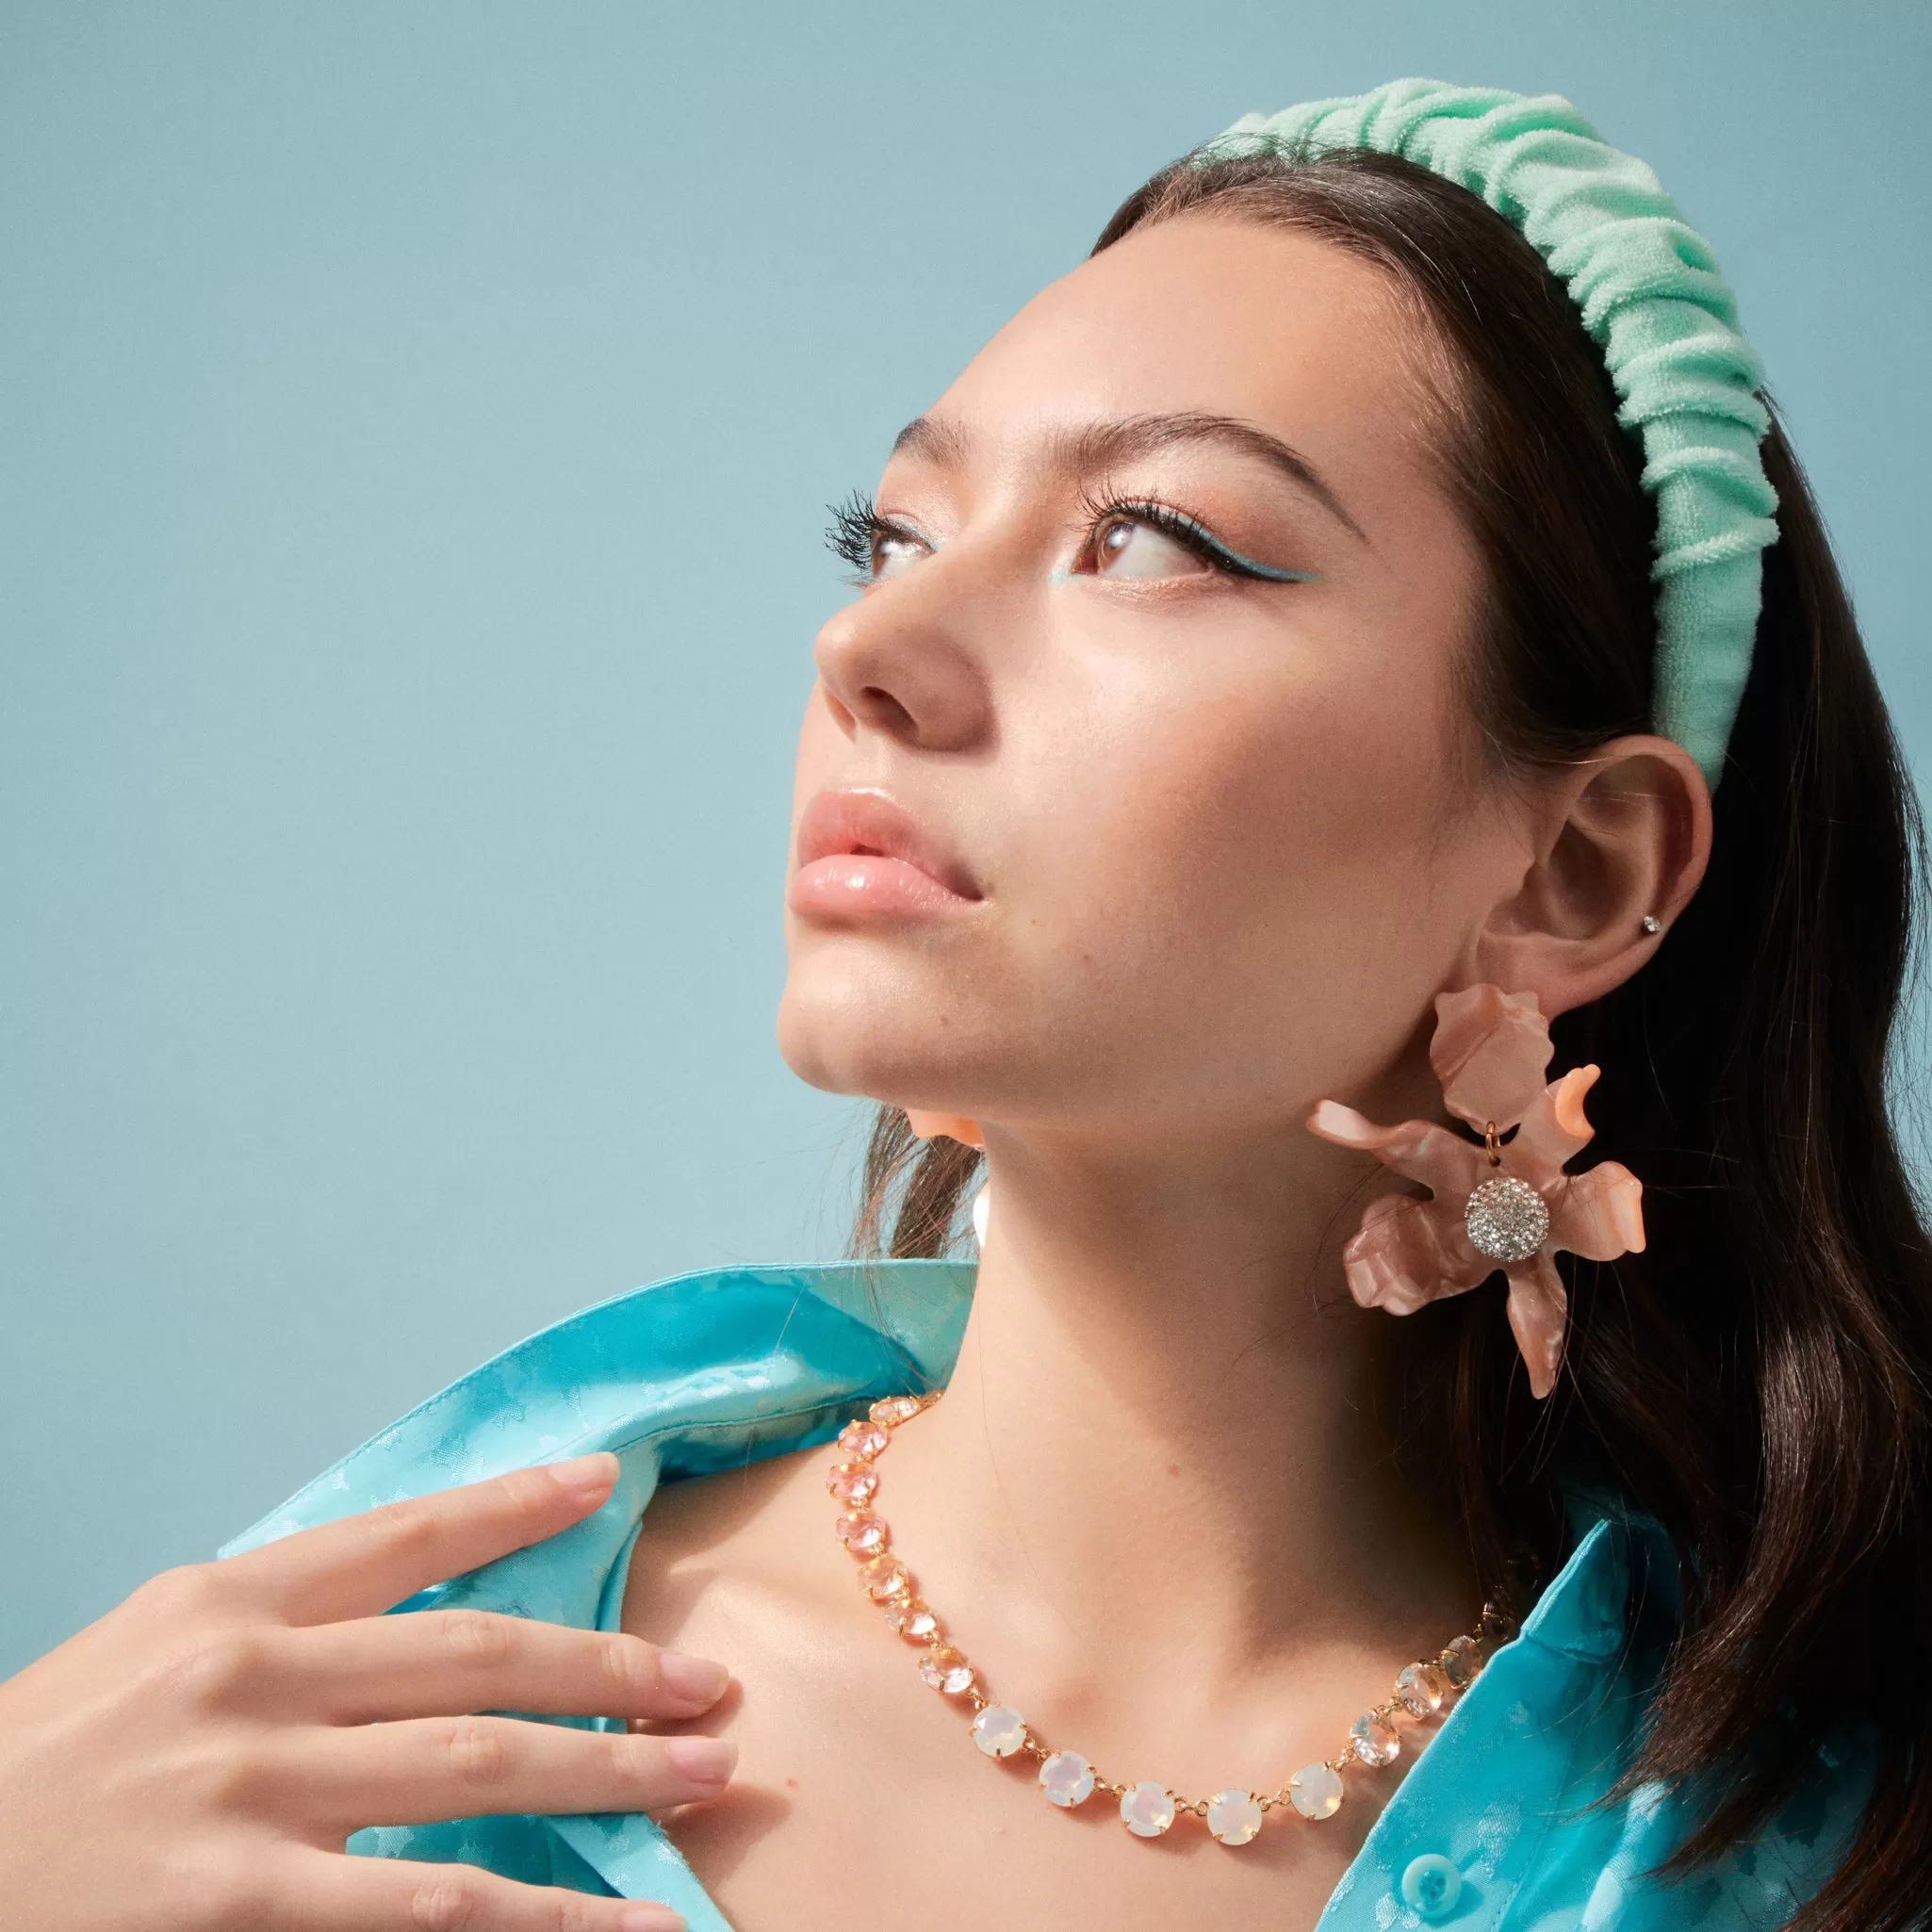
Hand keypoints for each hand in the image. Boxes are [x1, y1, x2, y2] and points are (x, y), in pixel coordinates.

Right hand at [0, 1453, 729, 1930]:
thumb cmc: (41, 1769)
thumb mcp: (150, 1654)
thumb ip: (277, 1627)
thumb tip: (419, 1606)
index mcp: (227, 1602)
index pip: (404, 1534)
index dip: (512, 1506)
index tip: (601, 1484)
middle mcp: (249, 1677)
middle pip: (471, 1654)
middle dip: (606, 1667)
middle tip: (707, 1683)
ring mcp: (250, 1789)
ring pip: (476, 1766)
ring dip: (610, 1770)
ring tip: (706, 1773)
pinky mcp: (240, 1903)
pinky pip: (431, 1905)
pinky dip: (545, 1915)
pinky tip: (625, 1923)